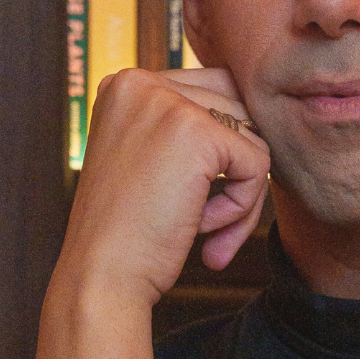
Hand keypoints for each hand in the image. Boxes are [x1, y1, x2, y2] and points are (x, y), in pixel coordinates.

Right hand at [60, 66, 270, 306]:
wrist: (101, 276)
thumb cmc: (129, 231)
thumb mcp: (149, 160)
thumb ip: (190, 127)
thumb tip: (258, 118)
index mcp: (126, 84)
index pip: (216, 90)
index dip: (223, 148)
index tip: (192, 196)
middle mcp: (143, 82)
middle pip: (240, 111)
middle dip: (238, 170)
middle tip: (210, 221)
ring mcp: (169, 103)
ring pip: (253, 138)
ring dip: (242, 194)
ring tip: (205, 229)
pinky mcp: (199, 134)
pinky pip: (259, 164)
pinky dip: (244, 205)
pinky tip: (203, 228)